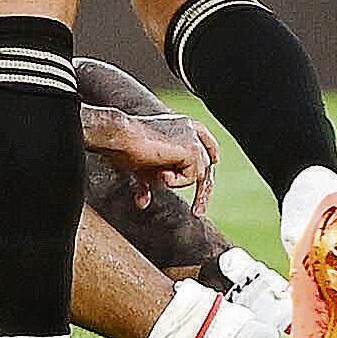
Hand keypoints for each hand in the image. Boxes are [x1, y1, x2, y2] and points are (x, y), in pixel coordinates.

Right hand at [84, 107, 212, 199]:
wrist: (121, 137)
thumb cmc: (125, 148)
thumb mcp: (141, 169)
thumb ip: (148, 183)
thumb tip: (143, 203)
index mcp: (180, 125)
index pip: (204, 140)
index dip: (211, 152)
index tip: (215, 162)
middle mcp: (190, 128)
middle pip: (208, 161)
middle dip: (204, 190)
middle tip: (197, 212)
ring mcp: (192, 137)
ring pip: (199, 173)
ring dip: (179, 182)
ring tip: (159, 176)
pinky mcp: (191, 148)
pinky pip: (193, 177)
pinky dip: (178, 182)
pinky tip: (163, 174)